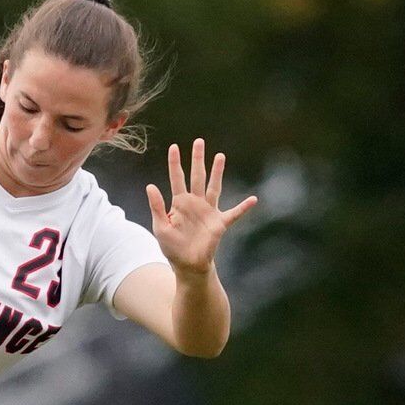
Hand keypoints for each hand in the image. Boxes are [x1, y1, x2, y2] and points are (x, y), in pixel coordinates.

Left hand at [145, 139, 256, 275]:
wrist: (187, 264)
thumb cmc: (172, 246)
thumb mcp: (160, 227)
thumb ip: (157, 206)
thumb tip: (150, 186)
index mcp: (179, 202)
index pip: (177, 178)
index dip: (175, 163)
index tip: (174, 147)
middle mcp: (195, 202)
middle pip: (197, 176)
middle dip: (197, 159)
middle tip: (199, 141)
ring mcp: (209, 211)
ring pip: (214, 187)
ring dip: (217, 172)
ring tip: (220, 156)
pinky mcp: (220, 223)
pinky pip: (234, 214)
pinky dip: (243, 207)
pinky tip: (253, 199)